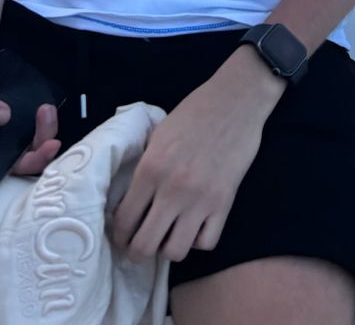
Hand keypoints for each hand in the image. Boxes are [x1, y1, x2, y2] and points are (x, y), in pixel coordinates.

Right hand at [0, 35, 61, 177]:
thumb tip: (3, 117)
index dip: (8, 171)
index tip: (31, 156)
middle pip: (10, 163)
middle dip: (35, 155)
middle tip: (51, 140)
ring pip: (23, 146)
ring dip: (41, 136)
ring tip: (47, 111)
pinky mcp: (11, 115)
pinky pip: (28, 127)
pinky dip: (40, 125)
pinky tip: (47, 111)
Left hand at [109, 67, 267, 262]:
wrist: (235, 101)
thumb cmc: (194, 112)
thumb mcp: (158, 134)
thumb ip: (145, 167)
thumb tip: (131, 197)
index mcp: (150, 168)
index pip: (124, 220)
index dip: (119, 234)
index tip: (122, 234)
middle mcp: (172, 190)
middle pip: (145, 246)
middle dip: (137, 251)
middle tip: (139, 244)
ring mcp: (200, 201)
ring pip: (175, 252)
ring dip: (168, 247)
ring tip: (168, 234)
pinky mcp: (225, 204)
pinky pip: (206, 242)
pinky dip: (198, 239)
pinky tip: (195, 225)